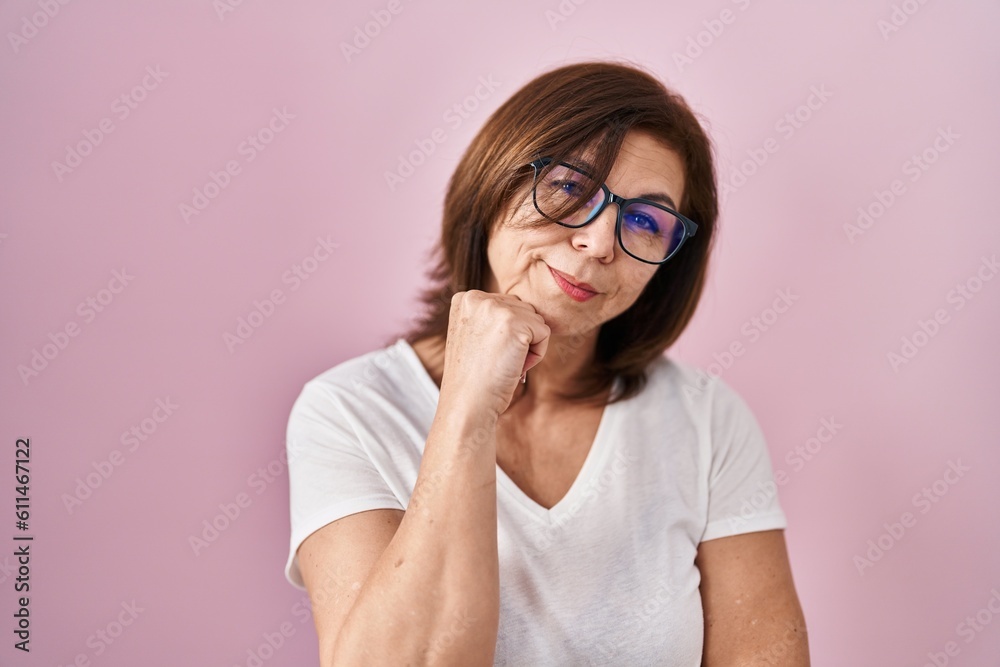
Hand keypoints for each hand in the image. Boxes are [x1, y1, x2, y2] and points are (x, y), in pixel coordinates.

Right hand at [440, 289, 549, 416]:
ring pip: (535, 321)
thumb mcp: (474, 337)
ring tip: (503, 363)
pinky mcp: (514, 322)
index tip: (486, 354)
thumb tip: (526, 312)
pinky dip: (536, 355)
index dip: (505, 335)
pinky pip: (545, 332)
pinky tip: (514, 366)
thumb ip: (491, 318)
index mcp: (465, 299)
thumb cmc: (473, 379)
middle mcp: (477, 297)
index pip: (507, 306)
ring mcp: (494, 307)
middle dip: (519, 338)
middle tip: (496, 361)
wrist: (467, 404)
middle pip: (523, 310)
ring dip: (528, 346)